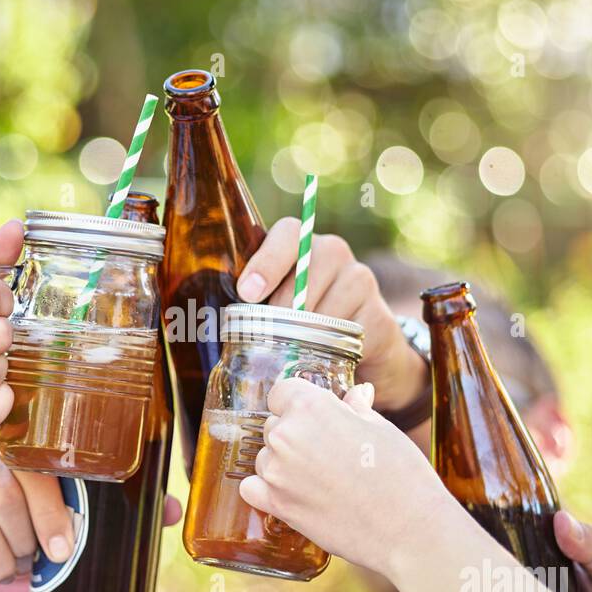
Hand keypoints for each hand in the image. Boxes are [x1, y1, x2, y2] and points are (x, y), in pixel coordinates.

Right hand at [0, 435, 184, 591]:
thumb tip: (174, 510)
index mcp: (12, 438)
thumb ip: (113, 509)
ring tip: (4, 565)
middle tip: (31, 561)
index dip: (53, 510)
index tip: (66, 548)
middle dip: (25, 541)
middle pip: (3, 493)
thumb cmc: (14, 529)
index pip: (34, 465)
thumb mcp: (60, 517)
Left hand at [235, 218, 425, 412]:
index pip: (288, 234)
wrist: (365, 355)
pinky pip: (348, 332)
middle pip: (305, 273)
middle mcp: (333, 252)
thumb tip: (212, 321)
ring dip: (305, 334)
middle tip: (269, 336)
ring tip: (296, 351)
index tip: (248, 293)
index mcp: (302, 246)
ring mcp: (360, 279)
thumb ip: (252, 306)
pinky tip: (326, 358)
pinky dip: (332, 349)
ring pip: (325, 305)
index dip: (267, 262)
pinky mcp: (379, 313)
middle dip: (282, 309)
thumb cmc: (305, 329)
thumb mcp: (275, 312)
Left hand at [238, 377, 447, 574]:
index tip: (313, 415)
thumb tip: (356, 394)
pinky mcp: (277, 505)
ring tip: (320, 478)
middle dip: (295, 434)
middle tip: (327, 452)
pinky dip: (265, 489)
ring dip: (283, 463)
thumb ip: (356, 408)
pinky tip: (292, 493)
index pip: (282, 391)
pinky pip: (252, 488)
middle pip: (274, 425)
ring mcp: (277, 472)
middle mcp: (286, 435)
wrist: (409, 529)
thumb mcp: (382, 429)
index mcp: (311, 407)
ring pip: (266, 457)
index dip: (298, 402)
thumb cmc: (402, 474)